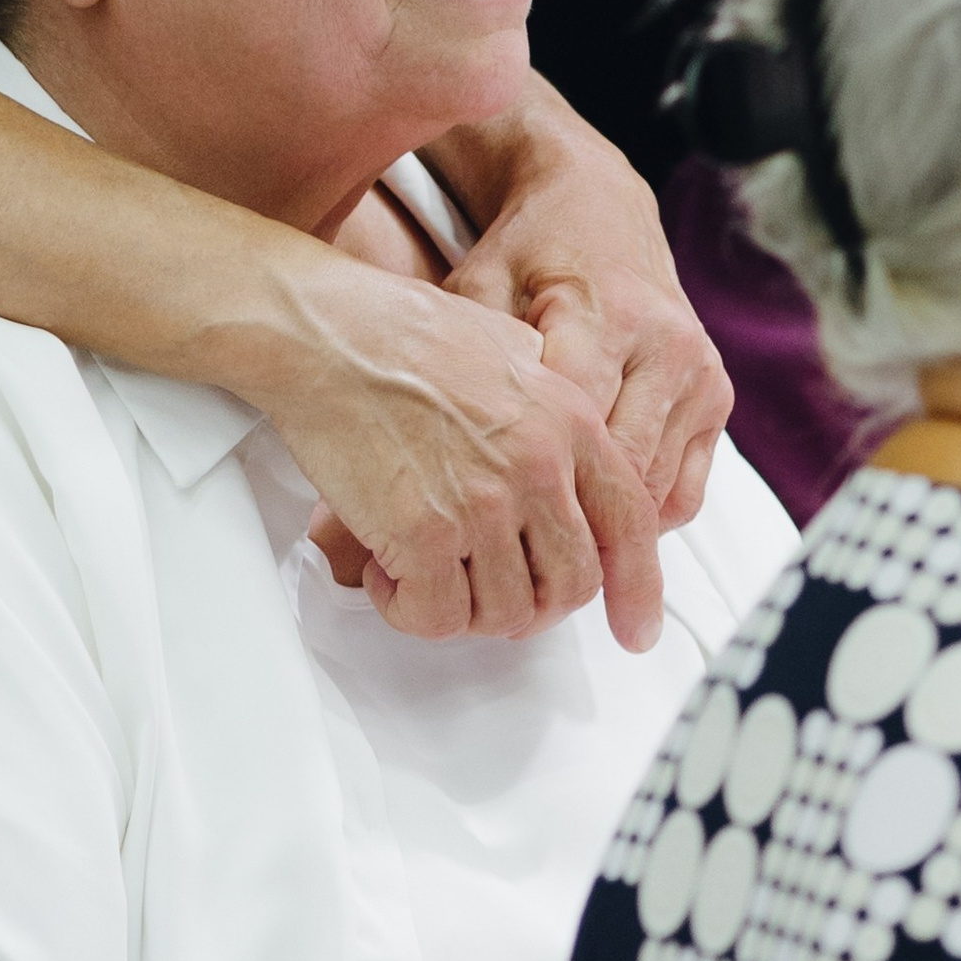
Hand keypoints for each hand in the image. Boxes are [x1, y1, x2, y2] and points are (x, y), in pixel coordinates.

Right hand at [265, 257, 666, 645]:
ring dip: (465, 609)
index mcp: (567, 421)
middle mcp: (538, 466)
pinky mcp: (423, 535)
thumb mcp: (505, 345)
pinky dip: (410, 610)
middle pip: (570, 585)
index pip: (631, 525)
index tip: (634, 629)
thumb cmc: (394, 331)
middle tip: (488, 590)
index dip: (638, 589)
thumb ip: (549, 407)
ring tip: (426, 571)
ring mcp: (483, 505)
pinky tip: (389, 574)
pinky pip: (437, 616)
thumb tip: (561, 463)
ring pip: (506, 613)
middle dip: (532, 604)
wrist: (323, 330)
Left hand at [430, 70, 731, 535]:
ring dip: (606, 535)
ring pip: (657, 493)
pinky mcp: (714, 394)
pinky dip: (641, 517)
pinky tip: (588, 529)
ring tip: (546, 566)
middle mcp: (663, 347)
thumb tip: (418, 449)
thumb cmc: (524, 249)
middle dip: (568, 531)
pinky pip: (685, 488)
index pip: (571, 434)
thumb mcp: (472, 291)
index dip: (527, 496)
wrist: (597, 202)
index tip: (479, 541)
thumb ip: (448, 369)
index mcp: (603, 316)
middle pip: (619, 475)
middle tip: (511, 579)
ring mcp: (697, 373)